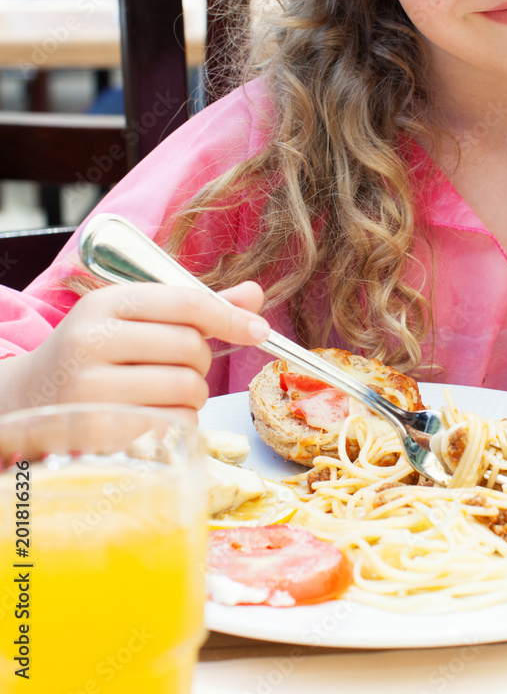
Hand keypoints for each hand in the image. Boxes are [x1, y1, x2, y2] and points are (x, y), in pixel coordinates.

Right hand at [8, 281, 267, 420]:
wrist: (26, 401)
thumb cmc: (96, 357)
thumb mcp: (136, 321)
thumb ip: (195, 309)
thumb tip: (254, 296)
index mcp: (107, 303)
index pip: (186, 302)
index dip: (230, 316)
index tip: (258, 331)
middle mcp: (93, 340)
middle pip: (191, 348)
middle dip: (200, 364)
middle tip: (177, 370)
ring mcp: (90, 387)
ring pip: (186, 389)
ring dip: (192, 397)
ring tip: (162, 396)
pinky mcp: (97, 431)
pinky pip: (173, 425)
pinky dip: (180, 424)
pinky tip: (152, 418)